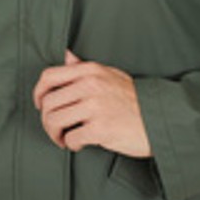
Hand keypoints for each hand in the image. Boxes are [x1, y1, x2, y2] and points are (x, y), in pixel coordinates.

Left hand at [32, 49, 152, 157]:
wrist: (160, 118)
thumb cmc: (133, 99)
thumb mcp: (110, 74)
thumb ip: (84, 67)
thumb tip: (66, 55)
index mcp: (90, 71)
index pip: (49, 76)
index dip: (38, 93)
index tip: (40, 104)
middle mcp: (90, 86)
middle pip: (48, 103)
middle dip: (46, 120)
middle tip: (56, 129)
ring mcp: (95, 107)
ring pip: (54, 121)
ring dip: (55, 134)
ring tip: (64, 138)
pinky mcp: (100, 129)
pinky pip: (71, 138)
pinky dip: (71, 145)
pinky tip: (80, 144)